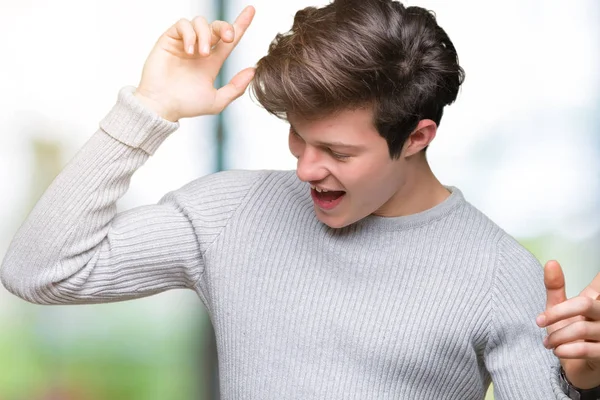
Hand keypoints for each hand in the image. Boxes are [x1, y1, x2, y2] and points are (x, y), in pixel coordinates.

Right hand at [134, 6, 255, 120]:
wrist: (161, 106)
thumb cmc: (186, 106)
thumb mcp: (217, 101)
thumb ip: (236, 88)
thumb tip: (253, 70)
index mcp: (212, 61)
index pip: (230, 39)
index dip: (241, 24)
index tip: (251, 10)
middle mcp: (199, 49)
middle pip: (217, 26)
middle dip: (226, 27)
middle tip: (228, 38)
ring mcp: (184, 43)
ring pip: (200, 22)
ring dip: (206, 35)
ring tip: (202, 53)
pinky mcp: (169, 40)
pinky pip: (183, 25)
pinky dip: (189, 34)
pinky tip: (190, 50)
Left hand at [536, 260, 599, 388]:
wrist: (575, 367)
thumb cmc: (569, 334)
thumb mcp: (558, 307)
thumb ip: (555, 286)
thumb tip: (551, 262)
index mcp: (596, 300)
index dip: (599, 278)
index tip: (584, 295)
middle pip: (585, 304)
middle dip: (557, 313)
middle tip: (539, 322)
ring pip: (581, 328)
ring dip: (557, 336)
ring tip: (547, 343)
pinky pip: (586, 349)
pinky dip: (566, 349)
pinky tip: (557, 351)